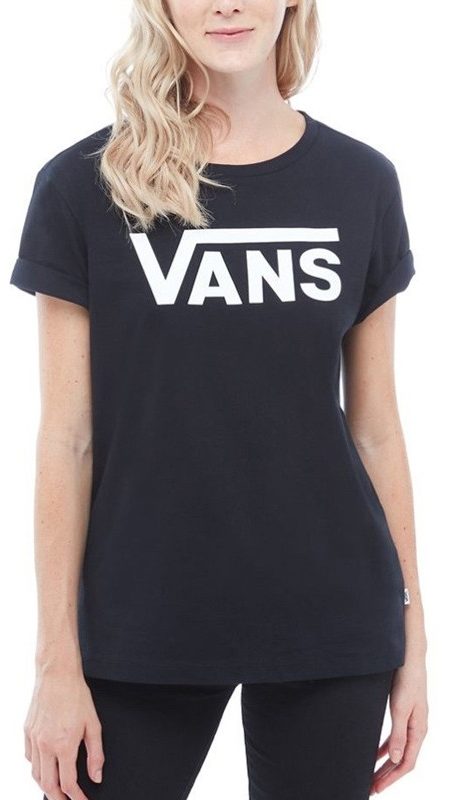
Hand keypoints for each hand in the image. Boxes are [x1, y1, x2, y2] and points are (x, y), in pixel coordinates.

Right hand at [24, 665, 104, 799]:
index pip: (68, 783)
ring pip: (36, 774)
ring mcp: (34, 739)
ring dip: (46, 786)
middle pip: (48, 785)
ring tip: (57, 789)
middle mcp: (46, 745)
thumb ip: (96, 754)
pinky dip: (36, 767)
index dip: (76, 797)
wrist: (57, 674)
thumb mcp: (93, 724)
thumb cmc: (76, 695)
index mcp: (64, 745)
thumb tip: (96, 776)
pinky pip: (29, 758)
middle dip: (59, 798)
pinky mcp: (27, 731)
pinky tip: (45, 766)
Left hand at [369, 657, 427, 793]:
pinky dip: (385, 748)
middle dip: (386, 775)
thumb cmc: (407, 680)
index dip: (391, 778)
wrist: (409, 658)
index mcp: (419, 731)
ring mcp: (411, 722)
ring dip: (385, 764)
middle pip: (402, 760)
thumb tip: (395, 759)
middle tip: (370, 787)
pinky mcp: (403, 714)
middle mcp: (416, 729)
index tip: (377, 788)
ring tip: (372, 775)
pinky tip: (375, 754)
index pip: (406, 763)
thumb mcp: (400, 708)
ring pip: (398, 750)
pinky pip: (395, 738)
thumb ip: (398, 734)